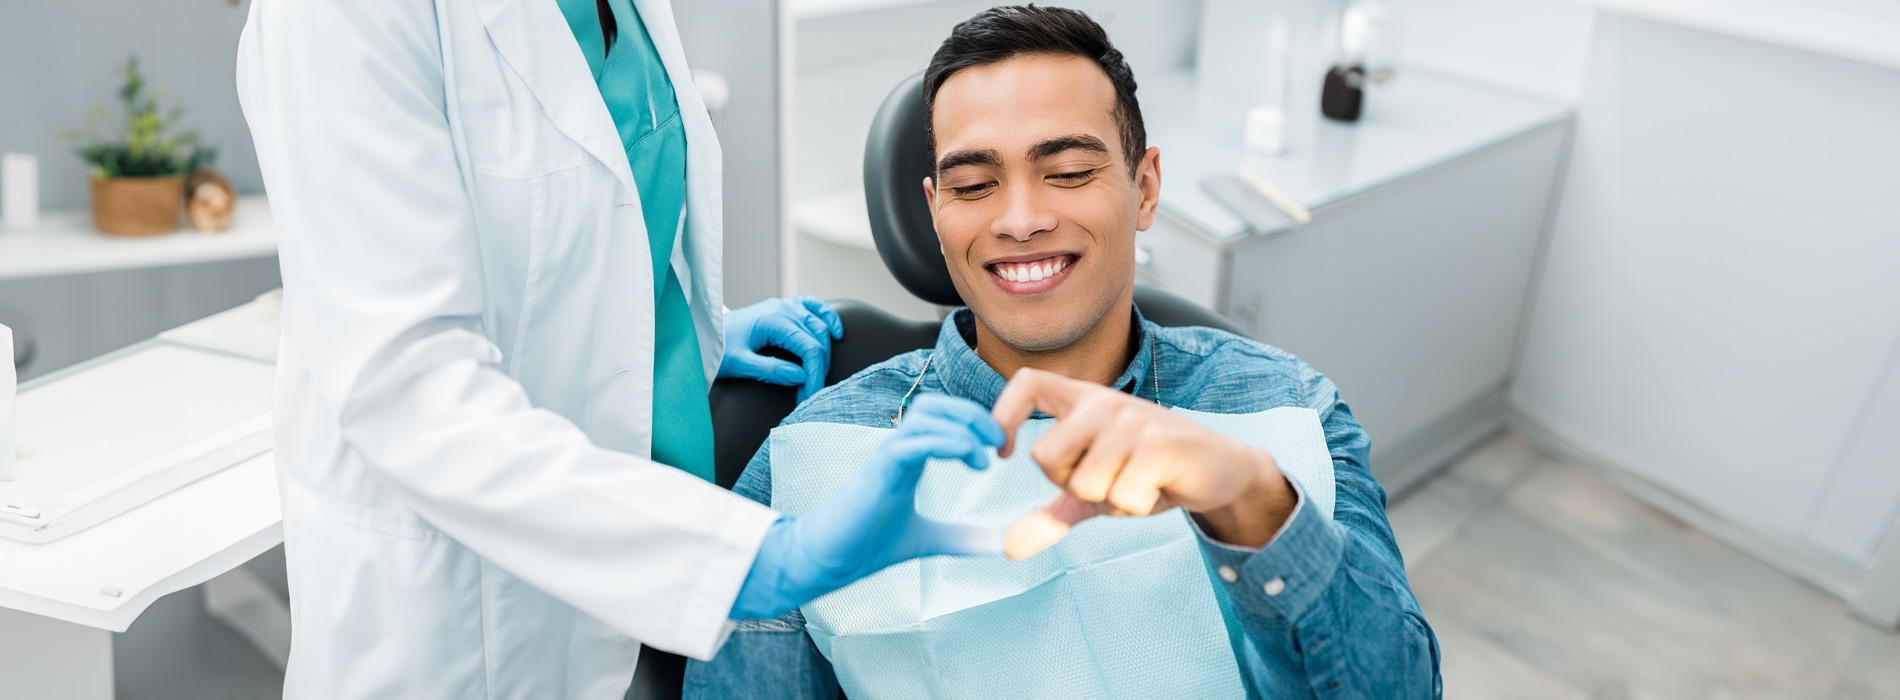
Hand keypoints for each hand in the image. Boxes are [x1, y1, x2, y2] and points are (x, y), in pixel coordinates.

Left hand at [719, 296, 844, 401]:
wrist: (703, 332)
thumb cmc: (718, 348)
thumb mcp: (740, 364)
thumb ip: (771, 370)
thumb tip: (801, 376)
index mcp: (774, 320)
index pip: (809, 348)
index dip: (815, 375)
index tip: (811, 397)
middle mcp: (784, 308)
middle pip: (818, 339)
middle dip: (818, 369)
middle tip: (809, 395)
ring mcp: (785, 305)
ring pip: (819, 326)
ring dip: (823, 352)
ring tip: (815, 377)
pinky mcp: (784, 308)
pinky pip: (814, 307)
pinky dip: (827, 318)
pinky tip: (836, 333)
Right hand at [730, 394, 1004, 619]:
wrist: (827, 560)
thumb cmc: (866, 544)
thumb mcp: (926, 540)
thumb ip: (959, 538)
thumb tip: (996, 544)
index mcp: (908, 458)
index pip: (941, 417)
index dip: (973, 422)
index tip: (999, 449)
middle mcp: (898, 449)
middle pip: (935, 404)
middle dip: (972, 414)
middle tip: (1000, 442)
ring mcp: (887, 456)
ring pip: (926, 415)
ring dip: (964, 426)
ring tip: (987, 455)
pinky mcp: (880, 470)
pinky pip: (915, 442)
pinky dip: (947, 442)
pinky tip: (971, 460)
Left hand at [993, 368, 1295, 559]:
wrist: (1221, 470)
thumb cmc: (1151, 473)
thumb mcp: (1096, 492)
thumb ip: (1052, 513)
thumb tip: (1008, 548)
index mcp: (1082, 401)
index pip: (1027, 383)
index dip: (1002, 414)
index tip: (1003, 453)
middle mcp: (1103, 402)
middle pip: (1045, 457)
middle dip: (1070, 487)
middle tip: (1108, 482)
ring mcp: (1132, 420)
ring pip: (1084, 484)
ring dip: (1110, 500)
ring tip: (1138, 483)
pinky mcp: (1160, 444)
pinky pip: (1121, 496)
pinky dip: (1137, 506)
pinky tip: (1158, 487)